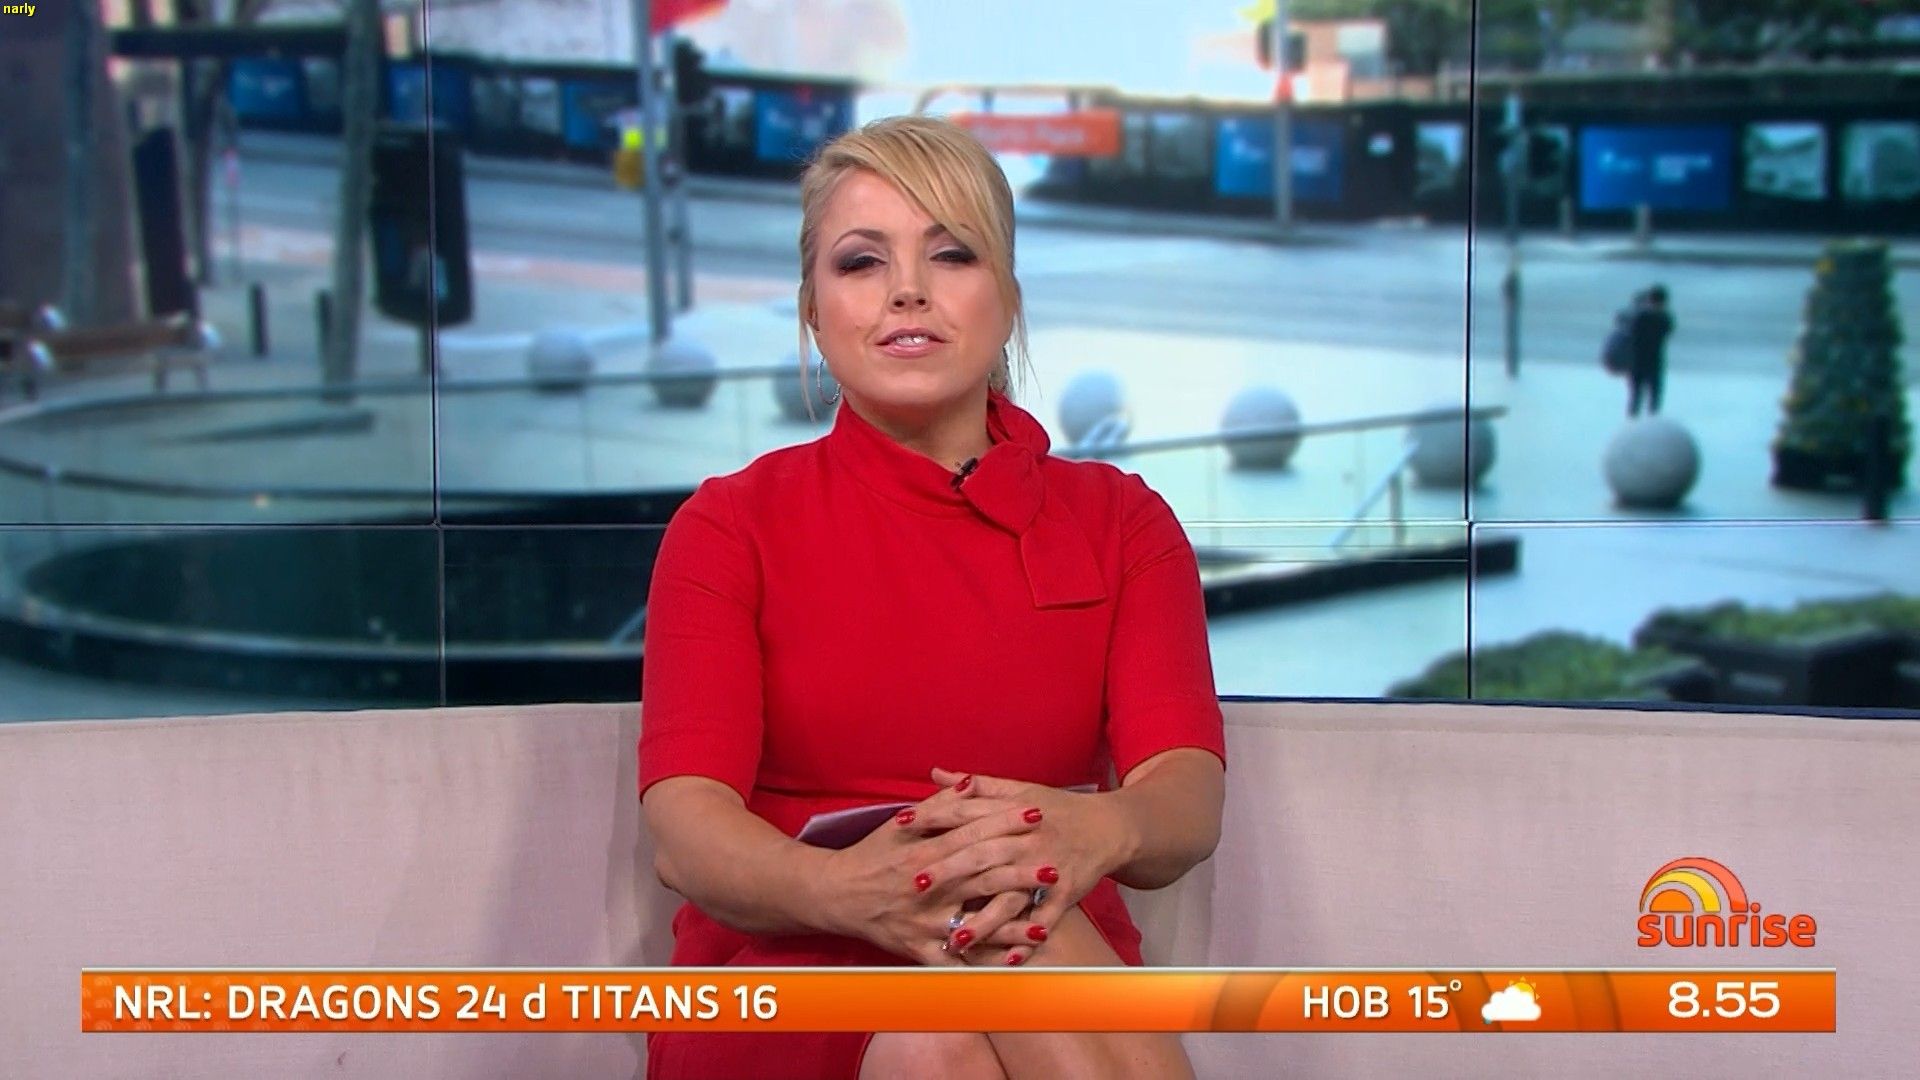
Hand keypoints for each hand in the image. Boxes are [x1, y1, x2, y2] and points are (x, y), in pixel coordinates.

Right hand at [814, 783, 1039, 965]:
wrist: (833, 895)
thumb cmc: (870, 854)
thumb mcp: (900, 824)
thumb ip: (940, 805)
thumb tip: (971, 781)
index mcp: (923, 853)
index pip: (972, 834)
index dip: (1005, 823)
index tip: (1036, 814)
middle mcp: (926, 888)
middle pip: (981, 878)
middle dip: (1020, 873)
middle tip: (1054, 867)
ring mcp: (923, 922)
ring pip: (974, 924)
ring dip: (1010, 926)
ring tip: (1043, 924)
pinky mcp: (917, 949)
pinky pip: (954, 963)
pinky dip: (983, 966)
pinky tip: (1010, 964)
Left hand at [919, 767, 1136, 965]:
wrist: (1109, 827)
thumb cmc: (1056, 808)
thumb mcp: (1018, 789)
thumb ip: (974, 786)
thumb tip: (935, 773)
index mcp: (1012, 812)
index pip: (965, 813)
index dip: (932, 818)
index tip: (900, 826)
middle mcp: (1027, 840)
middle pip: (981, 854)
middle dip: (947, 869)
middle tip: (914, 884)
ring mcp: (1047, 868)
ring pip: (1010, 894)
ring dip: (984, 919)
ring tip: (955, 937)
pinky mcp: (1066, 894)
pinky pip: (1044, 920)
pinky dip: (1026, 941)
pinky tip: (1004, 960)